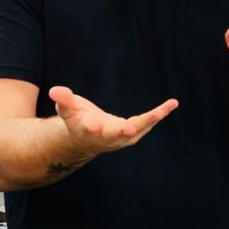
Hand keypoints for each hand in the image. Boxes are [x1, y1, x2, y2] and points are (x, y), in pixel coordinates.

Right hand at [48, 86, 177, 154]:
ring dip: (150, 120)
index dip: (89, 126)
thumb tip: (56, 91)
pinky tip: (171, 104)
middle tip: (128, 129)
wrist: (88, 138)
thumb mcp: (67, 108)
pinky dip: (159, 114)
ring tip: (164, 109)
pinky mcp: (134, 132)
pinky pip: (148, 123)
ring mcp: (122, 137)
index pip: (88, 129)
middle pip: (115, 135)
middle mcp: (106, 137)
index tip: (91, 123)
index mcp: (88, 131)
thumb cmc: (77, 120)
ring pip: (137, 129)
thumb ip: (63, 100)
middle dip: (122, 131)